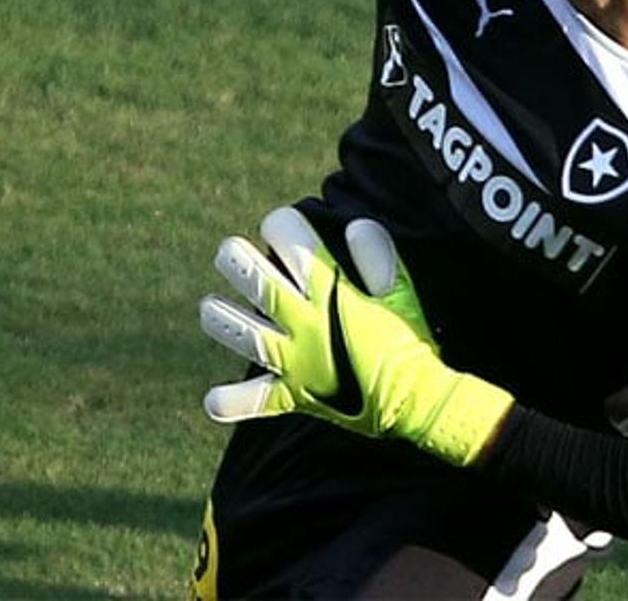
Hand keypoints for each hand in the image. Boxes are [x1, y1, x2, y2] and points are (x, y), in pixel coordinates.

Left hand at [199, 207, 513, 467]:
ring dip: (220, 318)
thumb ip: (378, 255)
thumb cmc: (408, 339)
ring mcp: (295, 361)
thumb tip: (355, 226)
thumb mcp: (401, 290)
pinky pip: (256, 402)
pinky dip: (232, 402)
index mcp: (330, 291)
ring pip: (242, 334)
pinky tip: (213, 400)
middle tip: (230, 253)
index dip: (280, 224)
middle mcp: (305, 324)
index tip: (281, 225)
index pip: (291, 243)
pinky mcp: (294, 396)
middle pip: (255, 282)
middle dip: (235, 260)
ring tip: (210, 307)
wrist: (417, 401)